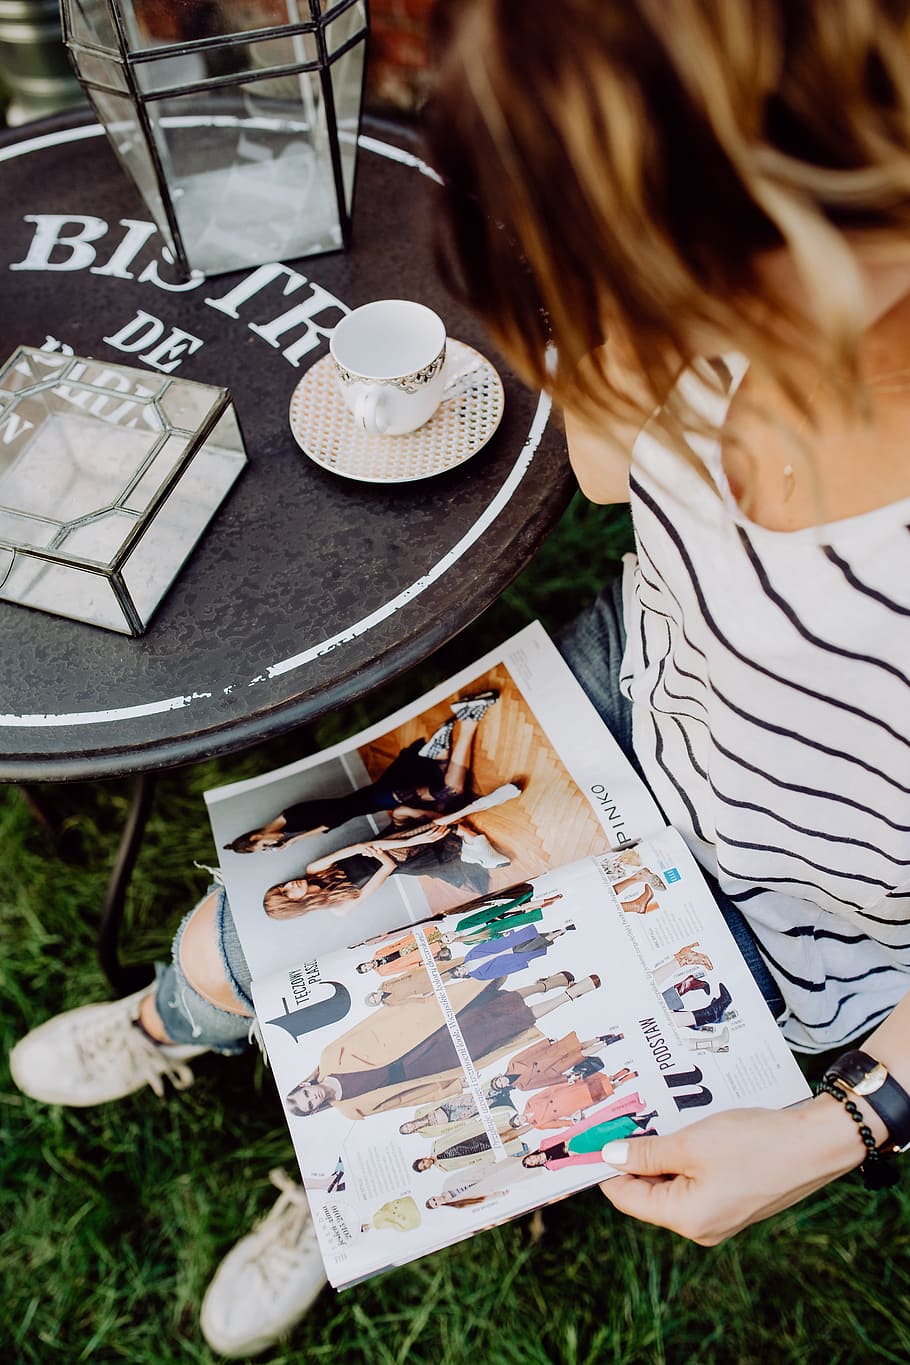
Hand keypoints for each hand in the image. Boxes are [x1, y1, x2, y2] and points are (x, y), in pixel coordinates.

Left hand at [598, 1101, 862, 1244]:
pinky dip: (684, 1157)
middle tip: (623, 1119)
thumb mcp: (691, 1144)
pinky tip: (684, 1130)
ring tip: (654, 1120)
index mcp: (687, 1219)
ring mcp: (719, 1216)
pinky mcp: (734, 1200)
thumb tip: (609, 1158)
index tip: (591, 1139)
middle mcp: (701, 1226)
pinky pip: (695, 1181)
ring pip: (672, 1185)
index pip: (628, 1199)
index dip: (606, 1168)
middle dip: (635, 1157)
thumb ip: (647, 1155)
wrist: (816, 1144)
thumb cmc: (755, 1144)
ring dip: (661, 1154)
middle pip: (649, 1193)